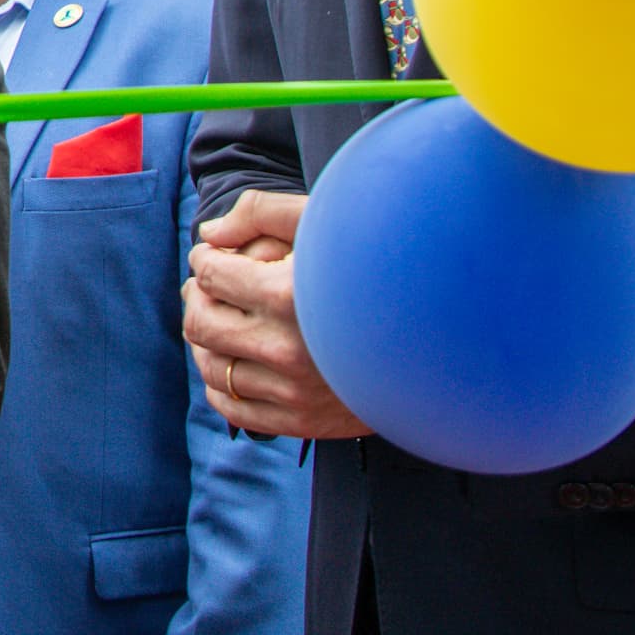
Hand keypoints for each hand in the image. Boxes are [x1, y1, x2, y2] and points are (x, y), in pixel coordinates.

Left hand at [185, 190, 369, 438]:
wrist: (436, 338)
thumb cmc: (376, 267)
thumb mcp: (326, 224)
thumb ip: (261, 212)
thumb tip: (210, 234)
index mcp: (290, 297)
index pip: (211, 275)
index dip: (205, 260)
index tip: (214, 256)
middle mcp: (287, 350)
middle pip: (200, 323)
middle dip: (198, 297)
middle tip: (209, 286)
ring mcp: (293, 392)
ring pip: (211, 366)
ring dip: (205, 339)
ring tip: (221, 318)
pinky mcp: (301, 422)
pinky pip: (231, 406)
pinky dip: (220, 383)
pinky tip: (234, 359)